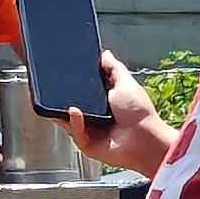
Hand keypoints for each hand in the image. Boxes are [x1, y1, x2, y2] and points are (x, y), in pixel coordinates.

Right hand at [68, 56, 172, 174]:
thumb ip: (113, 67)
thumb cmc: (140, 113)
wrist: (145, 139)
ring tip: (64, 101)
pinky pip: (75, 132)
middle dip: (62, 97)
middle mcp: (96, 117)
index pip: (82, 90)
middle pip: (71, 105)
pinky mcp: (88, 145)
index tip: (61, 73)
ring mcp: (91, 132)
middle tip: (54, 87)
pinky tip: (75, 112)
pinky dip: (74, 122)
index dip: (72, 83)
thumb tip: (104, 53)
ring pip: (68, 120)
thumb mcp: (125, 82)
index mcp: (104, 101)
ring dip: (64, 111)